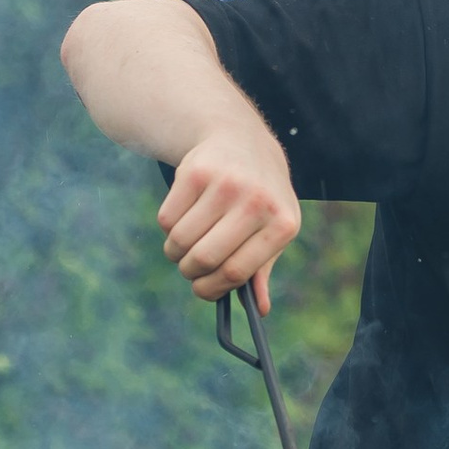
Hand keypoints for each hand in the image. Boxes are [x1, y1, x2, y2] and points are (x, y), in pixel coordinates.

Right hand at [158, 126, 300, 304]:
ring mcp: (225, 184)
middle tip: (189, 269)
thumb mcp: (274, 226)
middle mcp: (256, 202)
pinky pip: (167, 219)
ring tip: (183, 244)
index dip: (213, 288)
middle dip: (189, 272)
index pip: (237, 272)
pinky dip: (167, 228)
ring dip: (175, 251)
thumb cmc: (261, 196)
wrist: (242, 140)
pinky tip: (182, 217)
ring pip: (181, 240)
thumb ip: (264, 267)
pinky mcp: (195, 172)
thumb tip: (259, 309)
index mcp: (281, 223)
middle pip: (204, 258)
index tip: (202, 289)